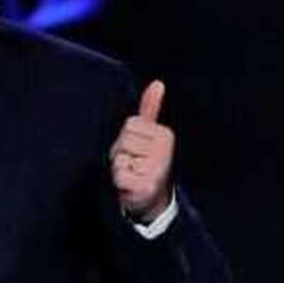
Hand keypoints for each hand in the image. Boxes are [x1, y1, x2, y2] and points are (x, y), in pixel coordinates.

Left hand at [110, 80, 174, 219]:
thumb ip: (151, 108)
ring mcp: (156, 169)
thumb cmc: (146, 163)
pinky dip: (119, 181)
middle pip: (124, 139)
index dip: (126, 138)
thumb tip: (158, 83)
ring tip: (133, 173)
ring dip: (121, 166)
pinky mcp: (145, 185)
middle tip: (134, 164)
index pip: (130, 124)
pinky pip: (119, 174)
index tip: (137, 150)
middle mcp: (164, 151)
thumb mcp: (149, 134)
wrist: (153, 199)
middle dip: (122, 152)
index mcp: (165, 135)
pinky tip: (131, 185)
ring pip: (120, 156)